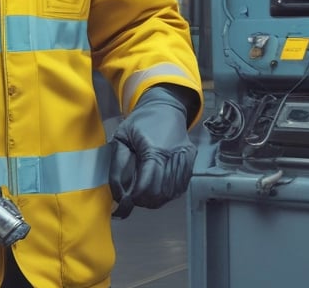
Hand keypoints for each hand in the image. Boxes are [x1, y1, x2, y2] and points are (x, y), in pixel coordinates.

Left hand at [108, 85, 197, 209]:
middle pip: (160, 193)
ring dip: (155, 199)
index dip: (136, 198)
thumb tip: (119, 194)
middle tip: (133, 198)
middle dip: (144, 201)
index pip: (147, 185)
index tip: (127, 200)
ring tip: (144, 193)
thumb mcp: (121, 137)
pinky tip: (157, 188)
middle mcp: (173, 156)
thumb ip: (117, 167)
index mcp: (154, 150)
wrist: (167, 107)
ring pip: (171, 193)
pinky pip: (180, 187)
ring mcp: (185, 160)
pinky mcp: (191, 162)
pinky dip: (167, 193)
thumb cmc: (141, 121)